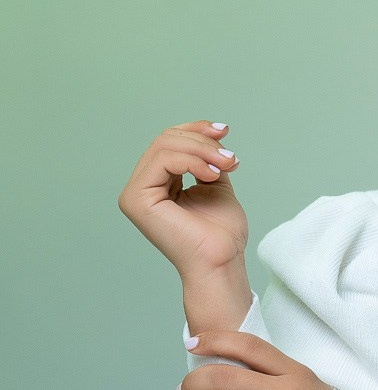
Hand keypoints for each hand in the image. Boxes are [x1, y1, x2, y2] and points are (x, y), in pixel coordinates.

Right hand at [118, 120, 246, 278]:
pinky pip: (162, 160)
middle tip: (231, 159)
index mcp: (157, 183)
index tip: (225, 130)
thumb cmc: (221, 232)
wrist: (222, 259)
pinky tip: (212, 174)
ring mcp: (134, 193)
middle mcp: (141, 186)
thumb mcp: (216, 184)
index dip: (196, 130)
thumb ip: (207, 161)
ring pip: (164, 145)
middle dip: (203, 142)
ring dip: (203, 151)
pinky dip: (192, 161)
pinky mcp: (136, 199)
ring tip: (227, 166)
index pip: (169, 141)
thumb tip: (210, 135)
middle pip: (166, 139)